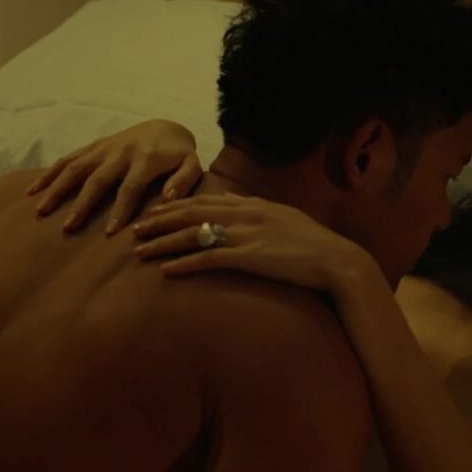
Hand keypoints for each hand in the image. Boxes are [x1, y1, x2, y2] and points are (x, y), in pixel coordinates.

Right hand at [27, 119, 202, 234]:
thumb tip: (169, 199)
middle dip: (82, 204)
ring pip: (76, 167)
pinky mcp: (93, 146)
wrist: (166, 127)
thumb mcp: (192, 164)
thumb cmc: (179, 154)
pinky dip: (50, 173)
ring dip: (57, 187)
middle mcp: (120, 152)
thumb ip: (184, 180)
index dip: (119, 209)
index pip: (130, 187)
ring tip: (41, 209)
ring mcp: (103, 148)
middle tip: (68, 227)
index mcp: (146, 159)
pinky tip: (33, 190)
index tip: (108, 233)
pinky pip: (68, 158)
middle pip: (97, 179)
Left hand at [132, 194, 375, 292]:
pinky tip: (166, 271)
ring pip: (194, 234)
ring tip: (139, 250)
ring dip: (163, 242)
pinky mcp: (250, 257)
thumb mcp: (285, 218)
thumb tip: (237, 200)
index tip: (154, 211)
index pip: (206, 199)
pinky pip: (209, 259)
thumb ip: (258, 209)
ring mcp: (247, 234)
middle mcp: (246, 214)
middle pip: (191, 212)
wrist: (338, 260)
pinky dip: (185, 264)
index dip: (176, 204)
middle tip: (134, 228)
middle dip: (159, 220)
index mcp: (254, 204)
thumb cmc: (315, 245)